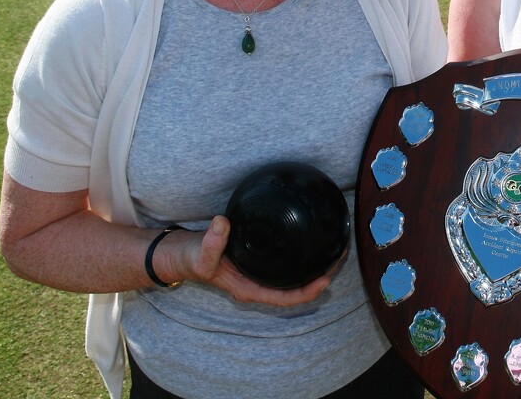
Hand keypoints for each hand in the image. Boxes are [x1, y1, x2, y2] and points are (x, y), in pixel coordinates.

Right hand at [168, 215, 335, 306]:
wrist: (181, 254)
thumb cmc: (191, 259)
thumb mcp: (199, 254)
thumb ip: (211, 242)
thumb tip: (222, 223)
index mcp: (248, 289)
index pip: (284, 298)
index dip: (306, 292)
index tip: (326, 280)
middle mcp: (257, 283)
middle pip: (295, 288)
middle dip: (319, 277)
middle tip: (340, 257)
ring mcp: (259, 272)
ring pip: (293, 276)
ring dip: (315, 266)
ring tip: (335, 250)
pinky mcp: (259, 259)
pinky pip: (286, 263)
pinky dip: (301, 255)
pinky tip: (312, 241)